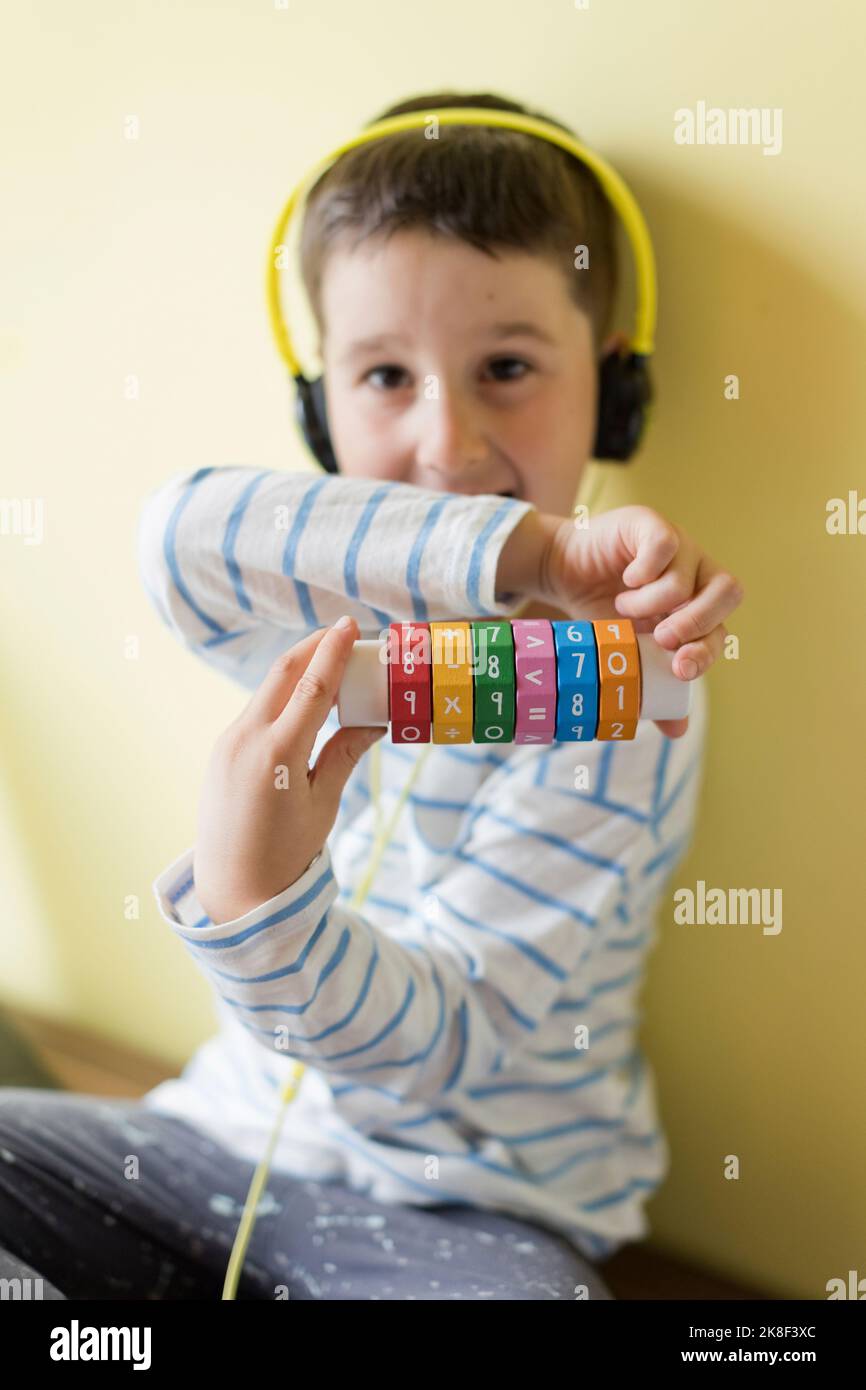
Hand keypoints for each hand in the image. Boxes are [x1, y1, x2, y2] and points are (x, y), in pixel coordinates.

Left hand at [193, 616, 384, 924]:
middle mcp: (247, 738)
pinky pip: (256, 711)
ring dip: (300, 672)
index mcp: (278, 753)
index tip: (349, 624)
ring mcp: (229, 742)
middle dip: (314, 648)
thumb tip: (373, 720)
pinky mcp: (222, 750)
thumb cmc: (285, 854)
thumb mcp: (324, 803)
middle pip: (284, 674)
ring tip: (332, 668)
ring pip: (268, 690)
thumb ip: (345, 754)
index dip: (333, 651)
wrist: (232, 888)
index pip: (312, 686)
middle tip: (344, 635)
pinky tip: (305, 704)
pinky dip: (283, 697)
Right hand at [542, 507, 744, 738]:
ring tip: (622, 608)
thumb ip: (651, 686)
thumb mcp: (625, 655)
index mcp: (697, 607)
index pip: (720, 629)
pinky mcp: (650, 525)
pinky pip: (666, 545)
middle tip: (660, 639)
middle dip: (696, 623)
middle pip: (728, 592)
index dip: (706, 651)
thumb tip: (677, 730)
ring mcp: (677, 547)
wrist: (562, 575)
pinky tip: (627, 582)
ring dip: (651, 603)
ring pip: (686, 579)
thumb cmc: (599, 615)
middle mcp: (695, 574)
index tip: (679, 670)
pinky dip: (647, 571)